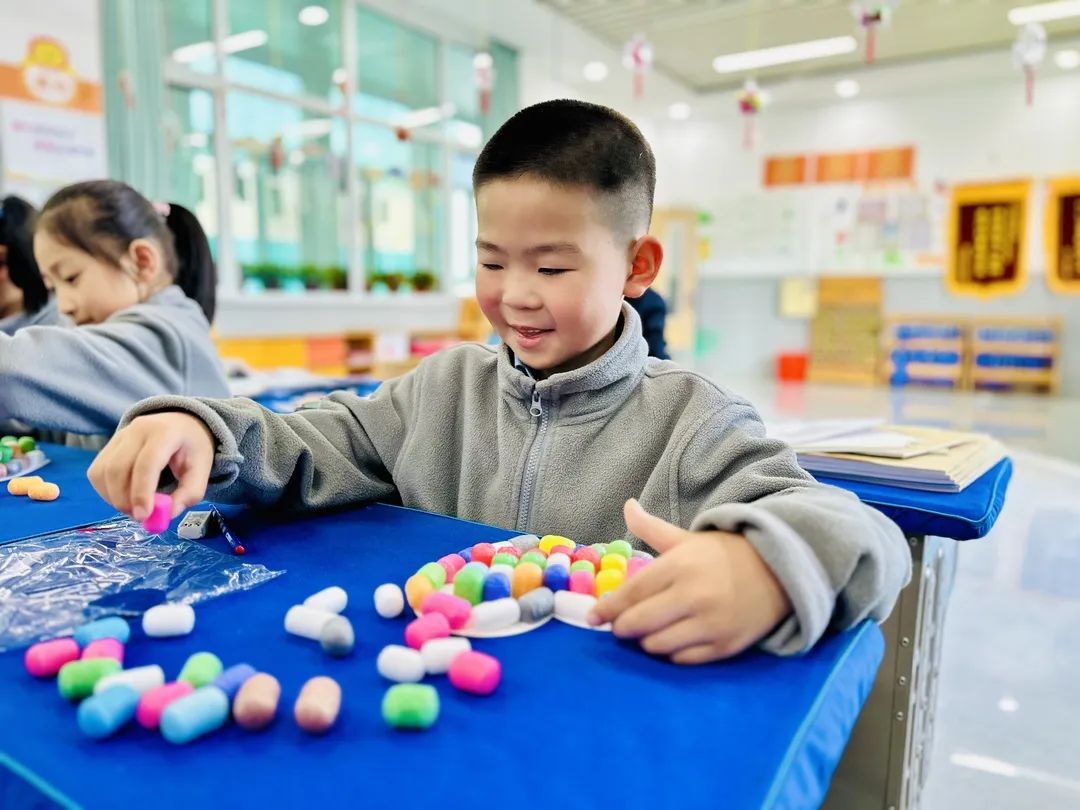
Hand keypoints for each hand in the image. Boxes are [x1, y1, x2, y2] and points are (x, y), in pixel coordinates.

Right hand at [87, 412, 214, 520]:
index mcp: (165, 433)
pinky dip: (106, 492)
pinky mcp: (107, 446)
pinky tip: (124, 497)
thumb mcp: (202, 469)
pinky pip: (97, 473)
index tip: (144, 516)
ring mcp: (118, 436)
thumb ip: (190, 493)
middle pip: (118, 469)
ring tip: (135, 507)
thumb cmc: (191, 447)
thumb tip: (168, 514)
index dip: (142, 492)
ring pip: (102, 472)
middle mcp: (137, 430)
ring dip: (114, 498)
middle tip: (140, 517)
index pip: (146, 464)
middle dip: (124, 500)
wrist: (179, 423)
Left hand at [587, 499, 791, 663]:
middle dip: (621, 627)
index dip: (608, 607)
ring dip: (646, 641)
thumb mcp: (686, 539)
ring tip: (649, 630)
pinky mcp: (724, 646)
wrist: (778, 572)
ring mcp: (709, 624)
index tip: (594, 616)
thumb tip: (627, 505)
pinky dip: (671, 653)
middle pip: (638, 622)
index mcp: (679, 566)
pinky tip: (673, 639)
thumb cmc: (723, 555)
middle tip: (619, 626)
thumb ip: (651, 527)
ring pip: (657, 645)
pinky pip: (682, 659)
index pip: (632, 593)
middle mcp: (693, 596)